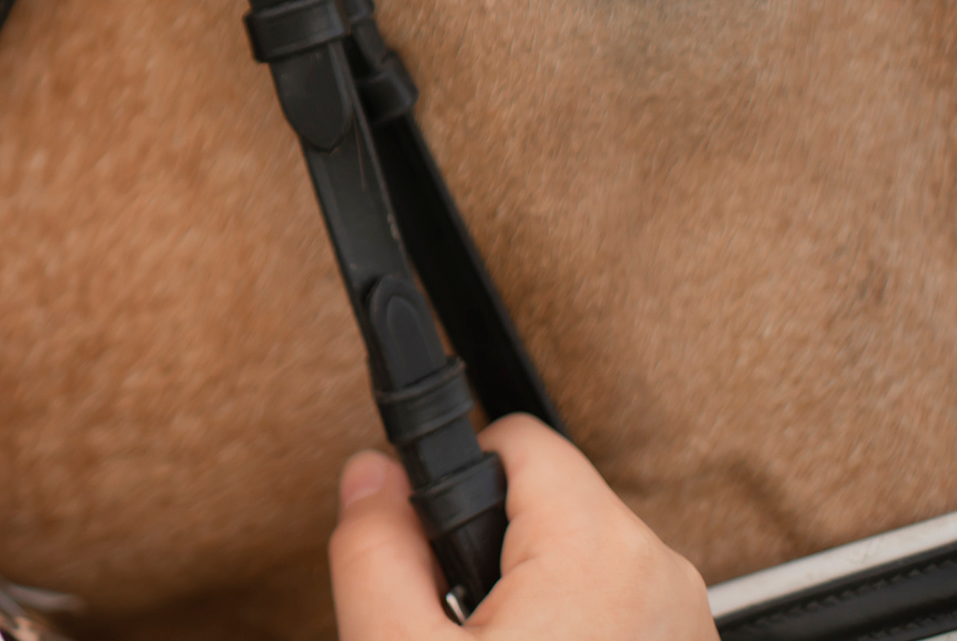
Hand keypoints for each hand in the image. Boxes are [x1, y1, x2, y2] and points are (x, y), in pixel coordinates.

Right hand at [331, 416, 713, 638]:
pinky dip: (577, 632)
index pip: (514, 436)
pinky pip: (620, 610)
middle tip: (456, 626)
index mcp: (595, 548)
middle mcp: (661, 572)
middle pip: (548, 501)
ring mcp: (687, 623)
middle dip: (492, 549)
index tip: (425, 522)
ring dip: (535, 597)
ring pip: (583, 560)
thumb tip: (370, 477)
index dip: (451, 479)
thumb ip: (375, 549)